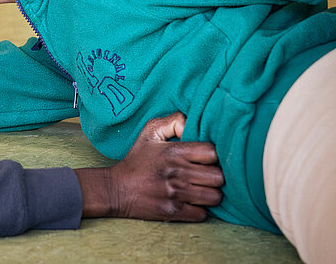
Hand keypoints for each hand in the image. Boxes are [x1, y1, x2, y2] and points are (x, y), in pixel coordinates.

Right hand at [74, 112, 223, 221]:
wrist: (116, 189)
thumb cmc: (136, 160)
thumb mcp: (149, 133)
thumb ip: (173, 121)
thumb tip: (192, 123)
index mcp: (174, 152)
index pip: (213, 153)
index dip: (213, 156)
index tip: (205, 159)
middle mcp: (178, 173)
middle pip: (219, 177)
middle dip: (215, 176)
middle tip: (204, 175)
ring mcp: (177, 194)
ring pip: (215, 197)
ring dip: (210, 194)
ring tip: (199, 189)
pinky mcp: (174, 212)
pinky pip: (203, 214)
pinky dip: (199, 210)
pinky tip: (190, 202)